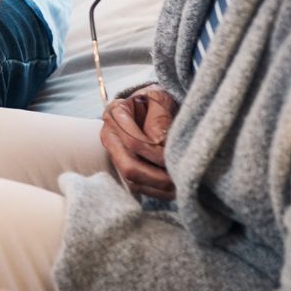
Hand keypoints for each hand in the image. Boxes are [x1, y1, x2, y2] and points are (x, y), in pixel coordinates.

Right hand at [101, 84, 178, 200]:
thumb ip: (160, 119)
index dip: (155, 154)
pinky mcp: (123, 166)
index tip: (175, 158)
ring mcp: (115, 153)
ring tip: (180, 187)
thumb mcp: (160, 99)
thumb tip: (161, 146)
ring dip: (158, 188)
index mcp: (116, 114)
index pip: (134, 142)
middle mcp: (110, 135)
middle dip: (156, 178)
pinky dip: (156, 191)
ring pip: (132, 181)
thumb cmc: (157, 100)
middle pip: (128, 167)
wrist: (151, 104)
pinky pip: (137, 186)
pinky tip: (172, 189)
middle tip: (178, 180)